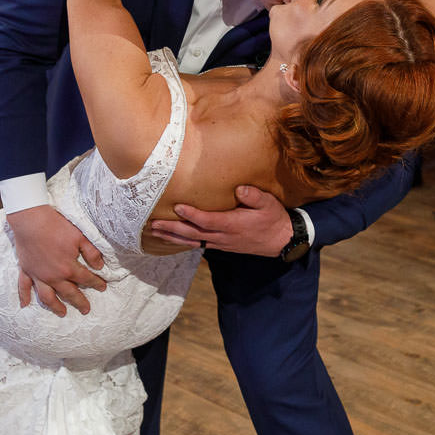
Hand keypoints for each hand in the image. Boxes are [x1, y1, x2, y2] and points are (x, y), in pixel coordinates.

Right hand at [4, 205, 107, 315]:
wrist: (31, 220)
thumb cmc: (57, 226)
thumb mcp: (80, 237)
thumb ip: (92, 253)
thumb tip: (100, 266)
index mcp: (68, 268)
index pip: (86, 279)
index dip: (96, 283)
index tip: (103, 287)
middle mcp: (53, 277)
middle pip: (68, 293)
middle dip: (79, 301)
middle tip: (86, 310)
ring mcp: (38, 275)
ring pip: (47, 296)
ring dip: (55, 306)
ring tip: (62, 313)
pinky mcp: (26, 269)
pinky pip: (24, 286)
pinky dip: (24, 296)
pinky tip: (25, 305)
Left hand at [147, 185, 294, 255]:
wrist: (281, 241)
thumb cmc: (273, 219)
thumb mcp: (268, 204)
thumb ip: (254, 196)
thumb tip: (240, 189)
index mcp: (233, 224)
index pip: (207, 220)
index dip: (191, 215)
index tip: (177, 207)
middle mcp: (224, 236)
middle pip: (193, 233)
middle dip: (172, 228)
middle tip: (153, 224)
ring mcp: (221, 243)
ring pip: (192, 241)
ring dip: (173, 237)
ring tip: (155, 232)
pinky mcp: (222, 245)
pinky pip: (199, 244)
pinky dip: (184, 242)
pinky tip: (174, 238)